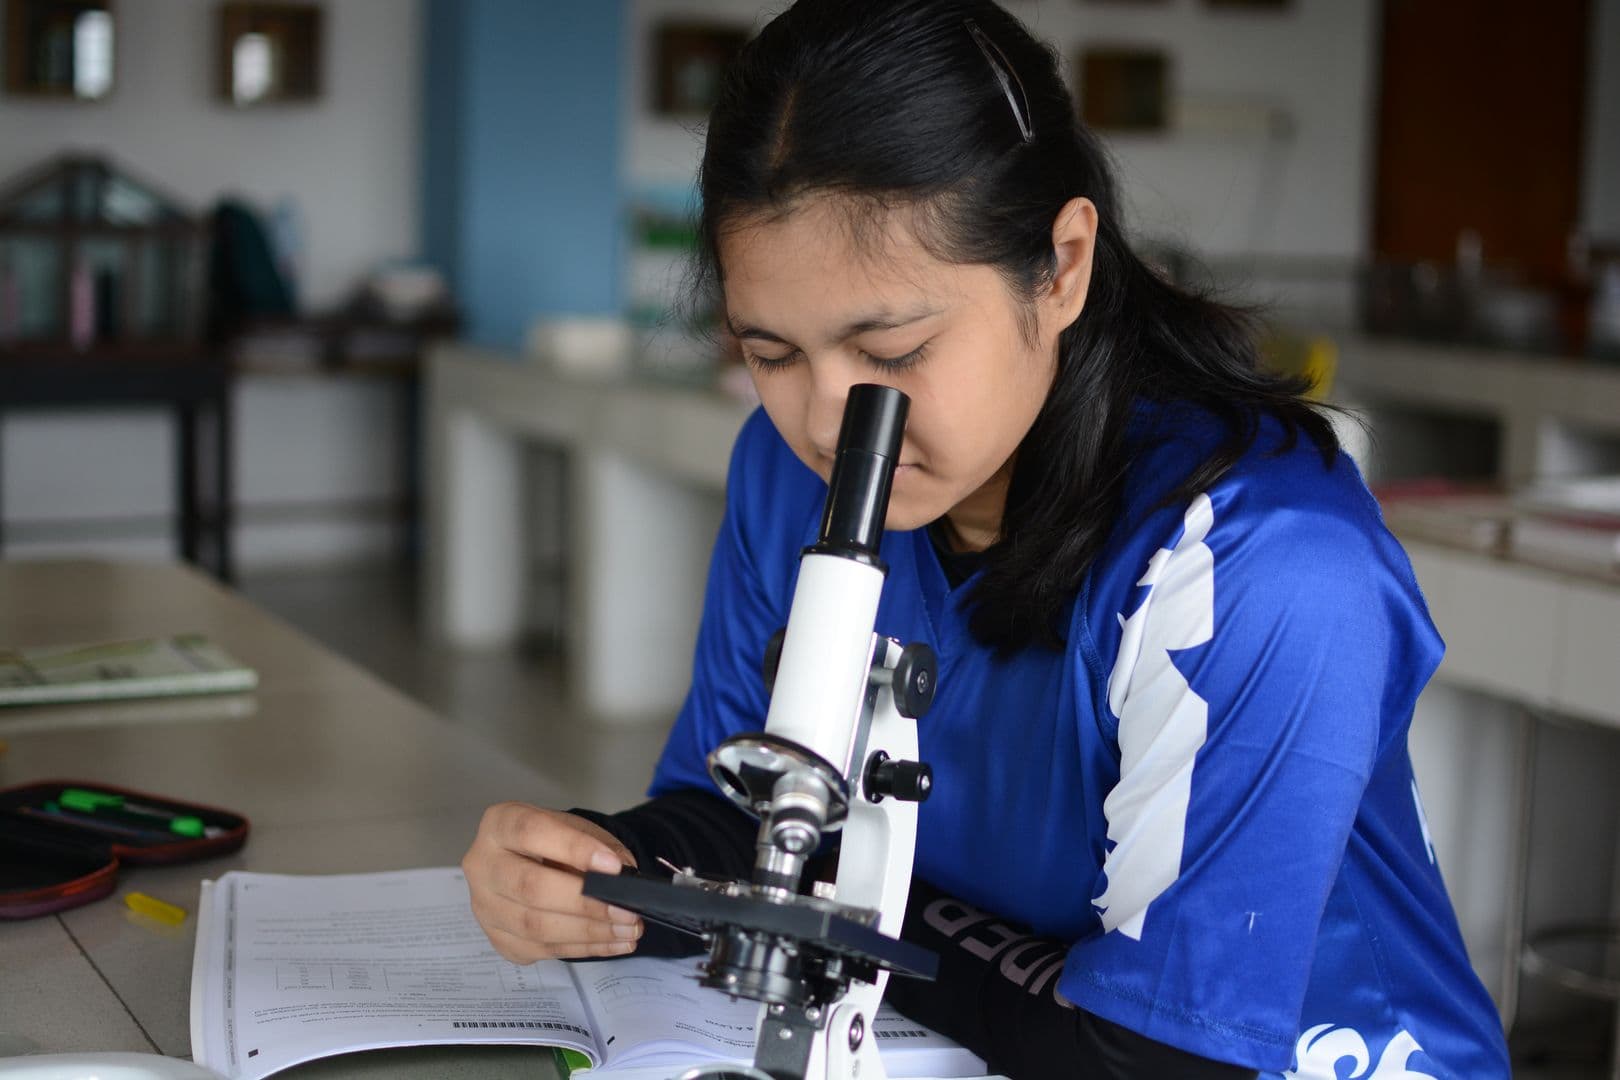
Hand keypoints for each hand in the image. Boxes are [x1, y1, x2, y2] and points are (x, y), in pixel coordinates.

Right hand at [463, 802, 643, 962]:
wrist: (527, 863)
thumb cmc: (552, 843)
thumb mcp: (575, 829)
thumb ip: (599, 845)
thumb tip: (623, 875)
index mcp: (499, 824)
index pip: (532, 832)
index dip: (574, 849)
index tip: (614, 866)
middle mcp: (482, 865)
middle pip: (530, 887)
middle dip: (585, 902)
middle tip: (627, 910)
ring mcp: (484, 907)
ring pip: (535, 926)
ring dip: (589, 932)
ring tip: (629, 929)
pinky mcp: (498, 939)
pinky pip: (543, 950)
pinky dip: (584, 948)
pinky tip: (614, 942)